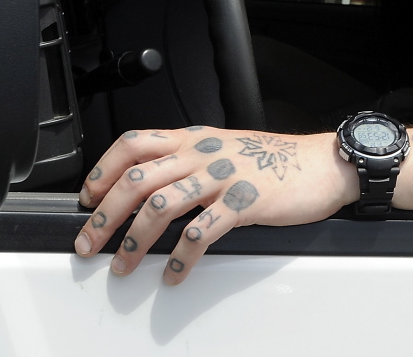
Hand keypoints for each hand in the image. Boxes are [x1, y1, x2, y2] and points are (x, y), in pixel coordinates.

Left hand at [73, 126, 357, 283]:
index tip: (89, 199)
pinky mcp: (244, 202)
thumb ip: (191, 160)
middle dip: (105, 216)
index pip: (134, 144)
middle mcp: (203, 154)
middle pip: (137, 179)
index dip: (103, 171)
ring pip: (161, 205)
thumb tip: (153, 187)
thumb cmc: (276, 160)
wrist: (323, 163)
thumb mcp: (226, 147)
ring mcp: (223, 176)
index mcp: (195, 139)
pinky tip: (175, 273)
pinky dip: (182, 257)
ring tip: (124, 266)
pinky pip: (202, 232)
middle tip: (89, 244)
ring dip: (135, 241)